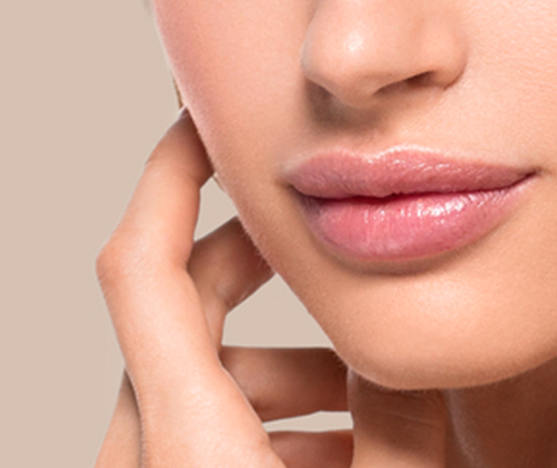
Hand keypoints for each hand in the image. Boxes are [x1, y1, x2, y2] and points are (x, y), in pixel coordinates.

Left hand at [93, 111, 449, 466]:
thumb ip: (397, 421)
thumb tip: (414, 346)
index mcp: (185, 438)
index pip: (142, 266)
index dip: (171, 175)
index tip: (209, 121)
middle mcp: (144, 453)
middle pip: (179, 308)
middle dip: (266, 267)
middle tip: (335, 245)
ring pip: (194, 379)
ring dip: (284, 367)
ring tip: (371, 394)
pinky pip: (196, 436)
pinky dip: (265, 421)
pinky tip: (346, 450)